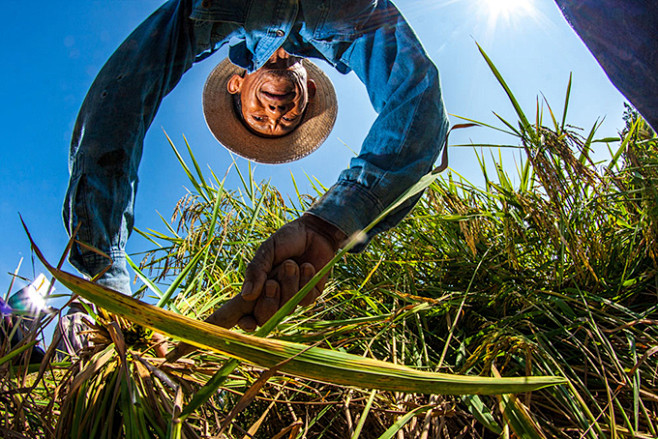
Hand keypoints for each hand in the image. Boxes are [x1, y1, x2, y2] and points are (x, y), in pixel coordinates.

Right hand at [238, 214, 346, 329]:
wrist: (314, 231)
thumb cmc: (287, 239)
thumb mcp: (267, 250)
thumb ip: (256, 271)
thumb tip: (246, 296)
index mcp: (258, 286)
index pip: (247, 313)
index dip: (246, 322)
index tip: (248, 323)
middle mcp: (274, 295)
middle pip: (266, 317)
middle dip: (269, 302)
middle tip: (272, 283)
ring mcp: (292, 296)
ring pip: (288, 307)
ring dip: (289, 284)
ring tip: (291, 264)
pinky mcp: (311, 294)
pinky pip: (306, 299)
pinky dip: (306, 281)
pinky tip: (307, 266)